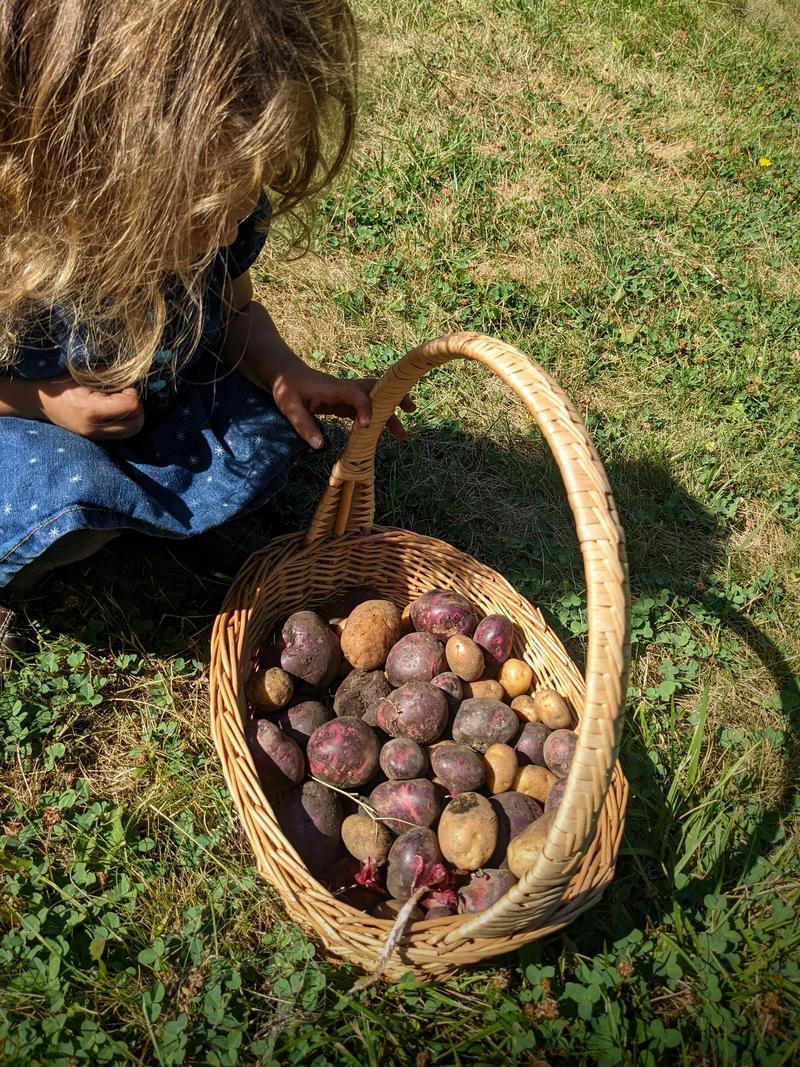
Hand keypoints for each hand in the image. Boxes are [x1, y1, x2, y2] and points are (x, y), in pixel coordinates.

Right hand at [36, 378, 143, 439]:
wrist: (41, 401)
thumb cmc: (61, 383)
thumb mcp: (84, 376)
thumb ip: (110, 380)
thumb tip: (132, 382)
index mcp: (91, 410)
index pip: (130, 407)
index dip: (133, 394)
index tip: (123, 386)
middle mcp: (95, 428)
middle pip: (137, 423)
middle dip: (137, 406)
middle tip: (125, 394)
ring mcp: (95, 436)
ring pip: (133, 431)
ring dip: (133, 415)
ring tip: (121, 401)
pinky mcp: (97, 439)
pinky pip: (123, 433)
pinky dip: (127, 421)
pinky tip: (116, 410)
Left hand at [269, 362, 414, 449]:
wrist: (283, 372)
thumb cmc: (285, 386)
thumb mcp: (289, 406)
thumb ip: (304, 425)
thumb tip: (320, 446)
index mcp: (332, 388)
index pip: (356, 393)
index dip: (365, 408)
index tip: (366, 426)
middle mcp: (344, 389)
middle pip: (375, 390)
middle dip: (393, 400)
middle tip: (410, 412)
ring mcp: (345, 395)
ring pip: (373, 400)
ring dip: (389, 413)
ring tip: (402, 433)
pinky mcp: (344, 402)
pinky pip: (365, 409)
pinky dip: (375, 419)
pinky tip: (380, 434)